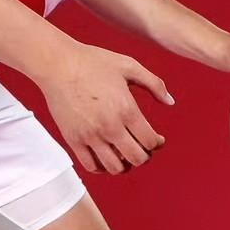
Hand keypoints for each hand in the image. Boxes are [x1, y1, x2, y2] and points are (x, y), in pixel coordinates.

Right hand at [34, 42, 173, 174]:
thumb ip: (154, 84)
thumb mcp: (129, 66)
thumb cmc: (93, 62)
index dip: (157, 143)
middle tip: (142, 147)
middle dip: (144, 156)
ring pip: (115, 167)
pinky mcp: (73, 139)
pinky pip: (91, 166)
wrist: (58, 64)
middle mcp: (110, 126)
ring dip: (124, 164)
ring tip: (124, 153)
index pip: (150, 141)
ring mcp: (90, 135)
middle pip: (136, 158)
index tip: (156, 139)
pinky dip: (102, 167)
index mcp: (126, 109)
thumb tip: (171, 102)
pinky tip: (106, 156)